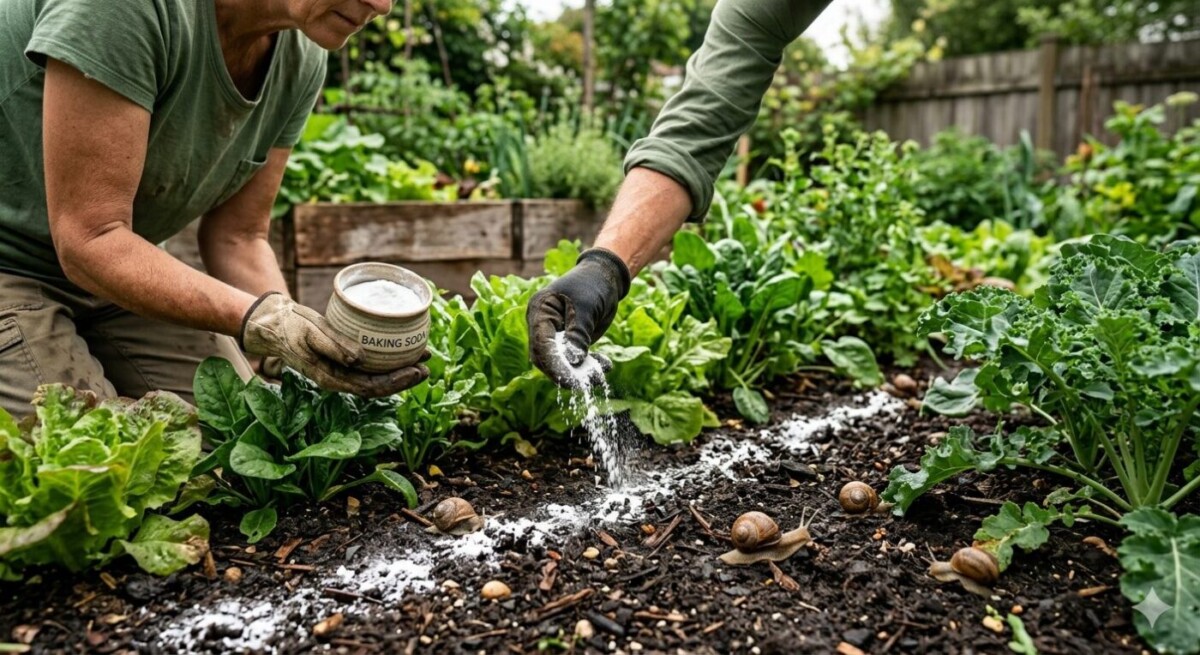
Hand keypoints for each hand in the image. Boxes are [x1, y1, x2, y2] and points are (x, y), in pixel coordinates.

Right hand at [240, 292, 428, 396]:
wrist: (274, 323)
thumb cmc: (291, 327)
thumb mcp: (310, 332)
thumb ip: (333, 345)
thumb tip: (359, 358)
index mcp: (331, 378)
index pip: (370, 387)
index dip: (396, 382)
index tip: (416, 370)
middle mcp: (339, 378)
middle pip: (378, 387)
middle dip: (404, 379)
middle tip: (426, 366)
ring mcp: (341, 371)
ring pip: (376, 378)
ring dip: (399, 371)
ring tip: (422, 358)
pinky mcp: (342, 360)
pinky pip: (369, 367)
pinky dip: (387, 361)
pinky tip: (401, 351)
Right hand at [526, 248, 629, 386]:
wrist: (605, 276)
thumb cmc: (593, 284)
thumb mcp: (587, 306)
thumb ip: (579, 334)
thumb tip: (573, 361)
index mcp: (540, 311)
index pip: (541, 344)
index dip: (554, 365)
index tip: (570, 381)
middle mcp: (543, 325)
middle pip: (547, 358)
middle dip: (566, 373)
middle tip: (587, 383)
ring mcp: (555, 334)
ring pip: (562, 362)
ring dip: (580, 372)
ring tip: (601, 375)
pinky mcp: (569, 341)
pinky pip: (576, 359)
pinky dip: (589, 365)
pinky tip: (605, 365)